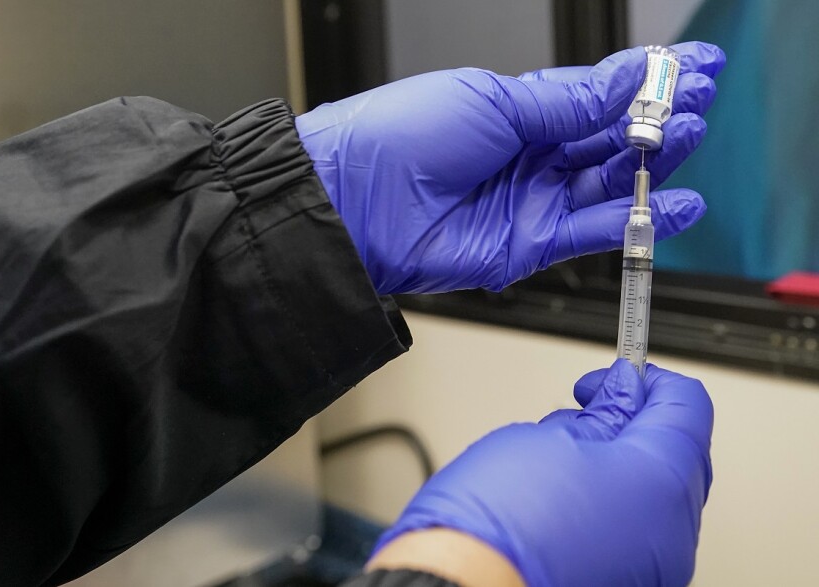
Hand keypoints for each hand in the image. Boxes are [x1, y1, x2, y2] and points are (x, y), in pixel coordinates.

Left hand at [296, 43, 724, 294]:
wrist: (355, 201)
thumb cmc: (402, 136)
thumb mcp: (494, 101)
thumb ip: (567, 102)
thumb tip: (628, 77)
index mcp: (518, 111)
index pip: (597, 93)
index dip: (646, 80)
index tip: (693, 65)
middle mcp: (529, 156)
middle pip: (610, 139)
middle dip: (659, 118)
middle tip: (698, 100)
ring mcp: (531, 201)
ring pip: (609, 183)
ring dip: (654, 163)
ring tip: (690, 136)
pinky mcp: (529, 245)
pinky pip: (594, 232)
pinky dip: (637, 218)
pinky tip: (673, 202)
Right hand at [371, 360, 713, 586]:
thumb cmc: (498, 522)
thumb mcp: (550, 437)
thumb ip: (604, 410)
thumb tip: (625, 390)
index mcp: (662, 481)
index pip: (686, 405)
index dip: (649, 379)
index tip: (615, 375)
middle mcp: (673, 530)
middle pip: (676, 450)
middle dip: (633, 420)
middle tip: (585, 407)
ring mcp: (655, 564)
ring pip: (655, 491)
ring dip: (618, 462)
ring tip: (561, 456)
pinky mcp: (630, 580)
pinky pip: (636, 528)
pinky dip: (610, 502)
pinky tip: (565, 496)